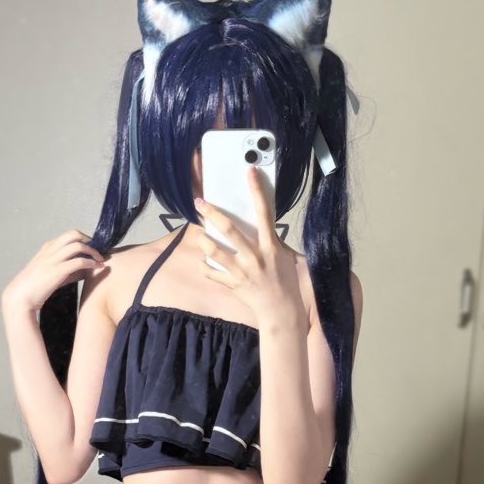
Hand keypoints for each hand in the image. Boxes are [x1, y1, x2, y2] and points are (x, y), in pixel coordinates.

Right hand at [1, 229, 106, 316]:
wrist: (20, 297)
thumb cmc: (35, 287)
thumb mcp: (51, 274)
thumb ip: (68, 271)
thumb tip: (86, 271)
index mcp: (47, 248)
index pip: (68, 236)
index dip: (83, 240)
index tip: (93, 248)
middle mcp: (50, 250)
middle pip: (73, 234)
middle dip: (89, 240)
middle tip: (98, 250)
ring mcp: (53, 259)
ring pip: (78, 245)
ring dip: (93, 251)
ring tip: (101, 259)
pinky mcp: (57, 271)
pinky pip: (79, 261)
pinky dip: (91, 263)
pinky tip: (98, 268)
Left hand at [193, 168, 302, 325]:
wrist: (281, 311)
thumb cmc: (285, 282)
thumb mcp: (284, 257)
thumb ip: (271, 241)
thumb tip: (262, 226)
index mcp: (270, 246)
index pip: (263, 213)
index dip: (256, 191)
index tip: (249, 172)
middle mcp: (254, 256)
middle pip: (229, 230)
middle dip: (212, 214)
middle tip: (200, 203)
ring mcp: (241, 271)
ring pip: (214, 252)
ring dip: (203, 241)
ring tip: (198, 234)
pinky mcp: (232, 284)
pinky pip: (212, 273)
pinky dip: (204, 266)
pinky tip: (201, 261)